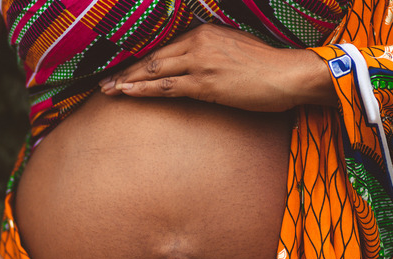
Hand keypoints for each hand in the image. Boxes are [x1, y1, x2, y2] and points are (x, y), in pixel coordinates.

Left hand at [98, 24, 335, 111]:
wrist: (288, 75)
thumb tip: (194, 63)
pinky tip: (127, 93)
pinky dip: (144, 90)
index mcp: (204, 31)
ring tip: (108, 91)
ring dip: (128, 81)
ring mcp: (201, 62)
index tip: (124, 70)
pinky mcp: (206, 83)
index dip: (141, 61)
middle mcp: (198, 43)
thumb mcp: (235, 48)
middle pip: (153, 57)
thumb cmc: (266, 66)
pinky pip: (167, 87)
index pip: (164, 47)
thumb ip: (211, 51)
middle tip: (104, 83)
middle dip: (126, 71)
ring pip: (154, 71)